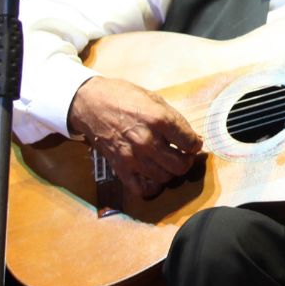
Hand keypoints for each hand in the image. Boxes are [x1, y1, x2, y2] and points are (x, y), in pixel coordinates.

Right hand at [68, 76, 203, 198]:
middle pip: (180, 165)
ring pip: (164, 178)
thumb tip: (193, 138)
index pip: (190, 143)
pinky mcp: (119, 167)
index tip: (192, 143)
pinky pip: (141, 189)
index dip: (195, 144)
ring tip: (166, 162)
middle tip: (182, 155)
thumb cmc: (123, 96)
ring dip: (169, 172)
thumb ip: (175, 120)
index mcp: (159, 120)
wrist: (89, 103)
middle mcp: (147, 141)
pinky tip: (152, 176)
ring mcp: (133, 157)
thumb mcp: (154, 99)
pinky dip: (150, 187)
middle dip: (186, 161)